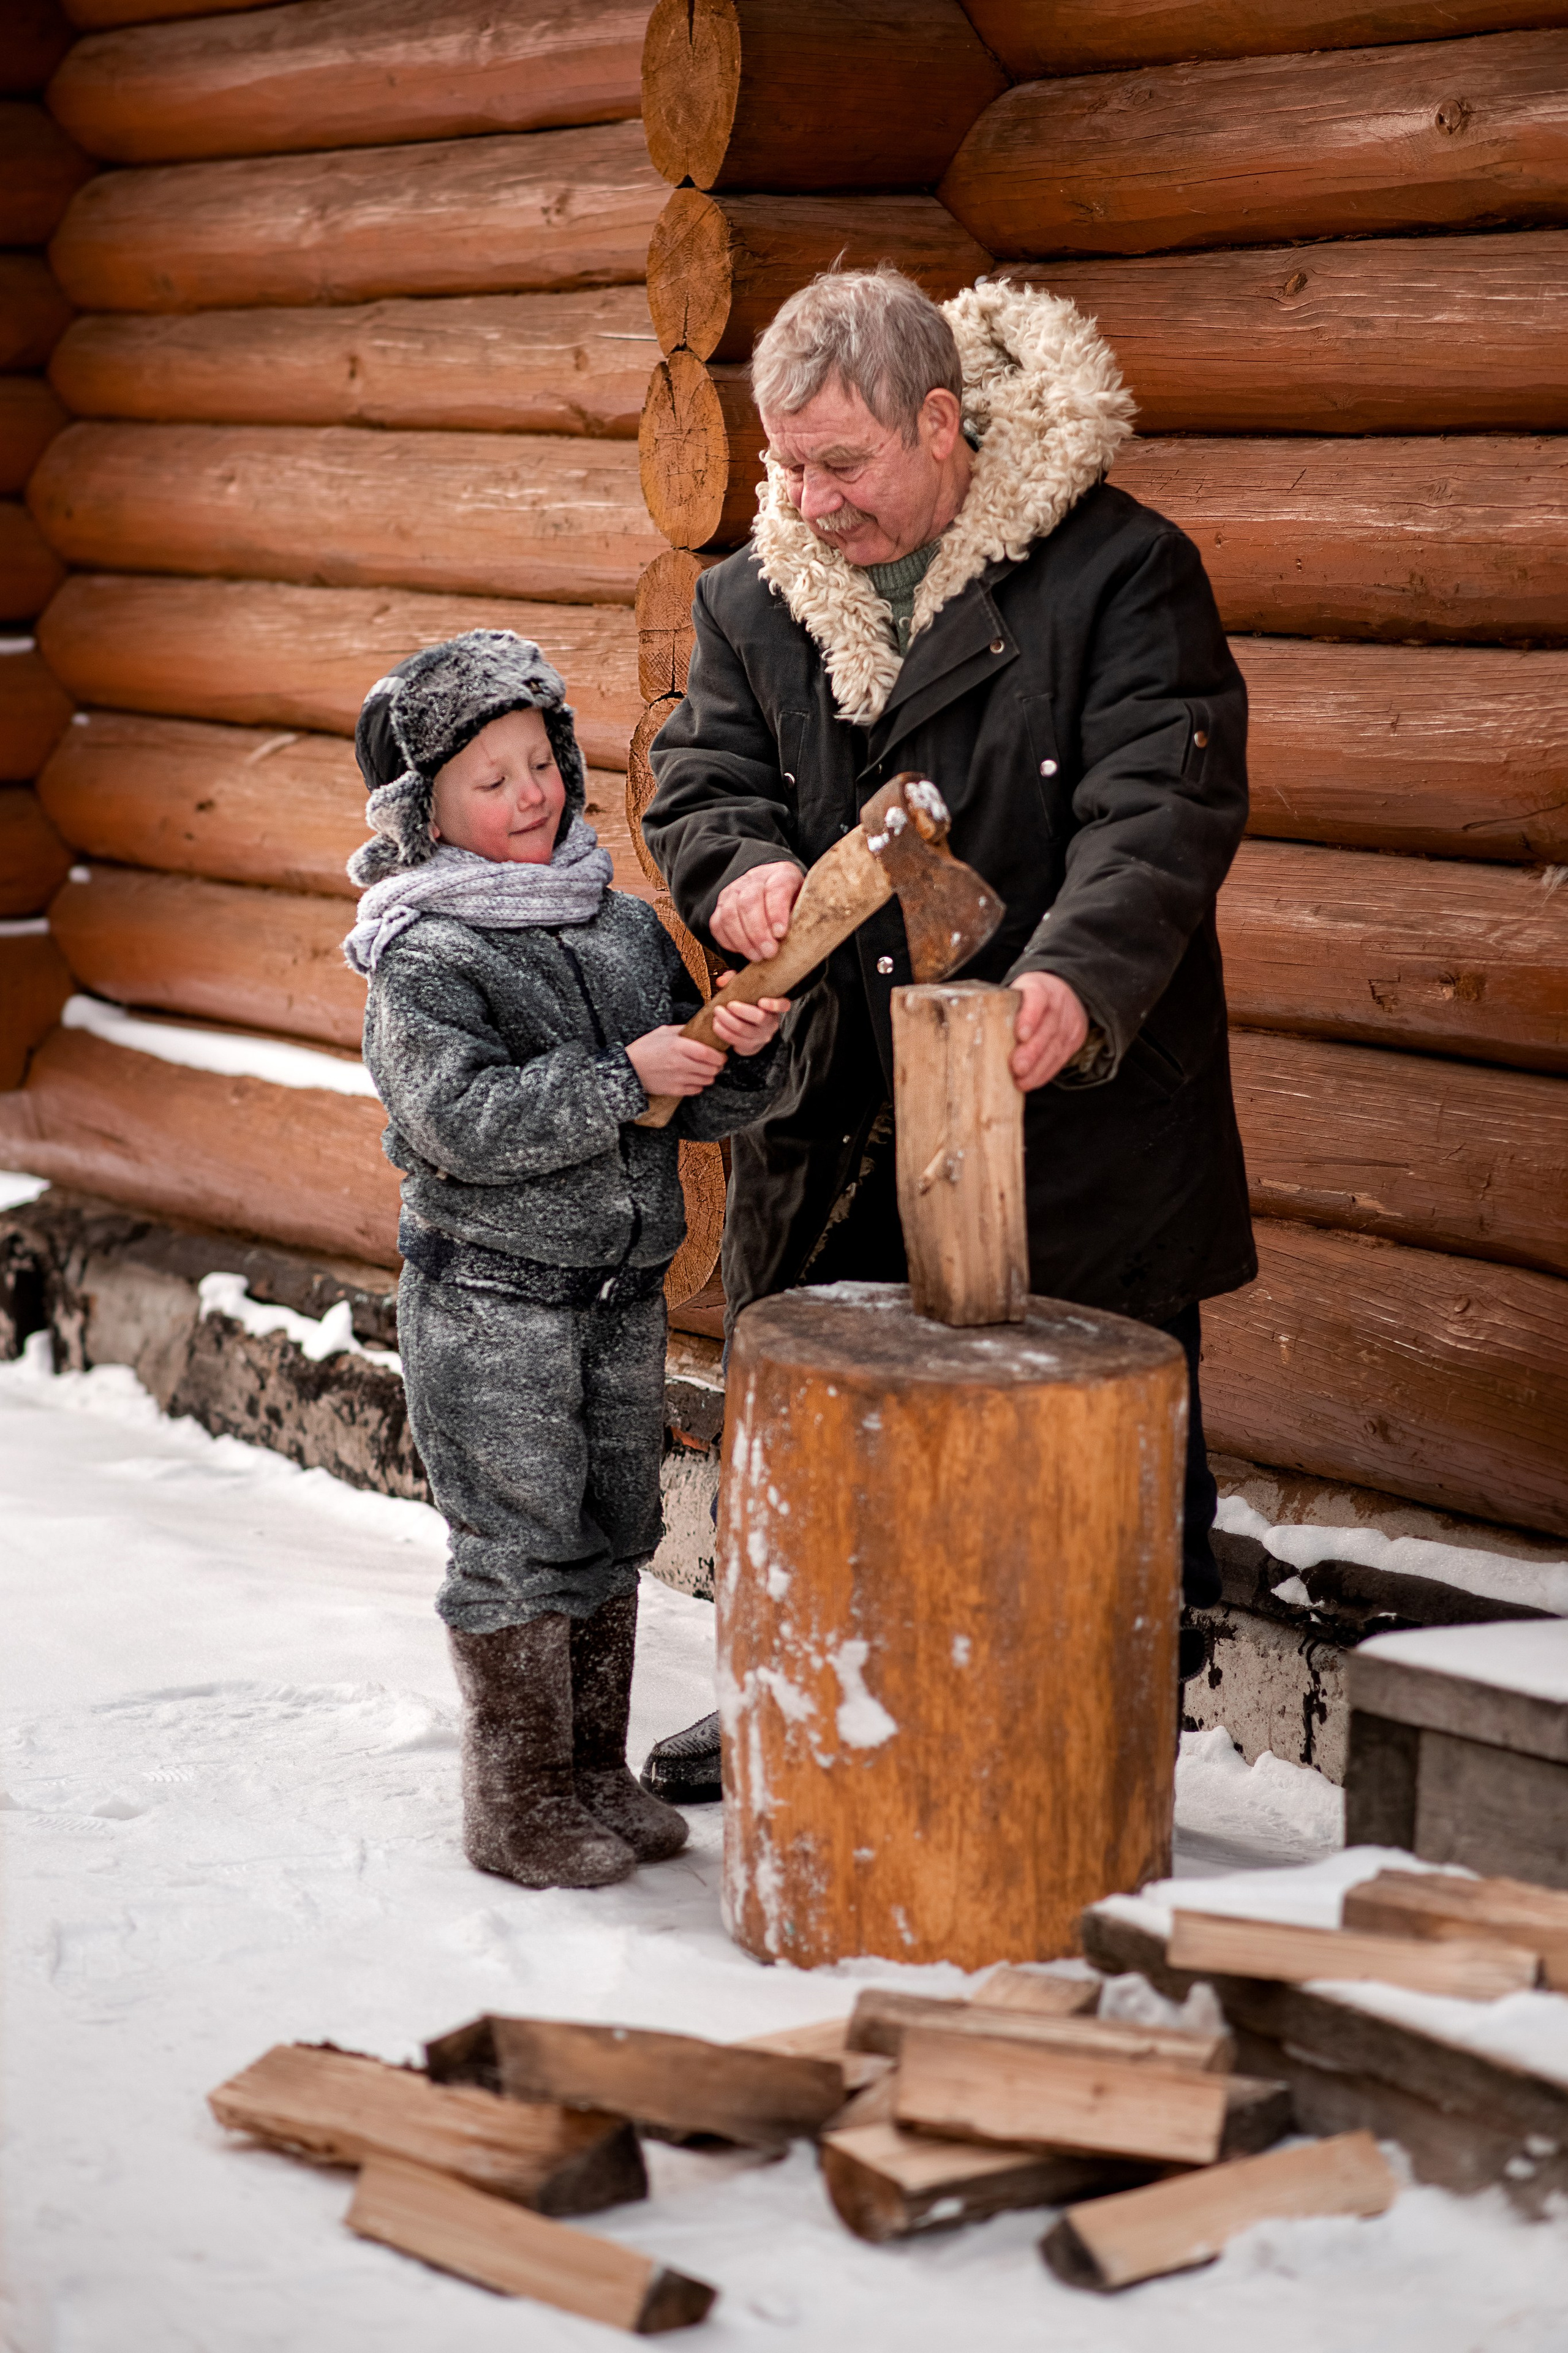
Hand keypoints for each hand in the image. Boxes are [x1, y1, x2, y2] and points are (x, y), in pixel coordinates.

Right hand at [626, 1024, 726, 1098]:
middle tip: (716, 1064)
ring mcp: (677, 1078)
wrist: (628, 1068)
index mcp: (678, 1046)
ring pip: (706, 1080)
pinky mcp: (674, 1090)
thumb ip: (683, 1029)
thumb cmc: (646, 1047)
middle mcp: (680, 1063)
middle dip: (717, 1067)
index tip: (722, 1056)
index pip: (708, 1054)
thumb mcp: (663, 1032)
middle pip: (710, 1068)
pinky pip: (696, 1090)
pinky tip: (695, 1079)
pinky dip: (699, 1085)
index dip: (719, 1056)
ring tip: (706, 1071)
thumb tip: (700, 1027)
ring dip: (709, 1076)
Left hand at [708, 972, 789, 1055]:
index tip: (762, 1001)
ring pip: (746, 1031)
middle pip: (761, 1018)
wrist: (746, 1025)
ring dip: (729, 1022)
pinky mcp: (752, 1046)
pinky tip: (717, 1025)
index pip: (783, 1005)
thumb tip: (722, 980)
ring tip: (717, 1014)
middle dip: (742, 1011)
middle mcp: (771, 1023)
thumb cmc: (747, 1004)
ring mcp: (762, 1036)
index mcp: (774, 1007)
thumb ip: (733, 981)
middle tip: (728, 1005)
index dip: (774, 1004)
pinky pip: (738, 1042)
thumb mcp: (744, 990)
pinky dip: (725, 1033)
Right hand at [710, 860, 802, 960]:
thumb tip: (803, 947)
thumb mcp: (807, 908)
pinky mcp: (721, 905)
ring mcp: (735, 890)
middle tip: (769, 952)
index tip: (780, 934)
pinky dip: (729, 941)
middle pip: (749, 901)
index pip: (776, 888)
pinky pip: (717, 924)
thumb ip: (806, 920)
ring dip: (743, 940)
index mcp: (782, 874)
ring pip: (729, 913)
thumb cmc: (796, 907)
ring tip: (757, 956)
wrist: (778, 895)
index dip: (776, 911)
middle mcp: (755, 878)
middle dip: (758, 931)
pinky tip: (744, 951)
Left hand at [1009, 971, 1089, 1091]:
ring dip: (1037, 1068)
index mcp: (1040, 987)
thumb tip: (980, 1036)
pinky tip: (1031, 1082)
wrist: (1064, 992)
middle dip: (1032, 1051)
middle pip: (1047, 1029)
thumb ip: (1004, 1009)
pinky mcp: (1074, 1039)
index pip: (1037, 997)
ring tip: (1021, 1081)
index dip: (1030, 1016)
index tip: (1021, 1035)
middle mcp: (1058, 1003)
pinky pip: (1060, 1058)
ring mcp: (1069, 1022)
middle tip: (1017, 1067)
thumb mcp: (1017, 993)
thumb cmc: (1028, 998)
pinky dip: (1045, 1072)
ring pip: (1055, 1047)